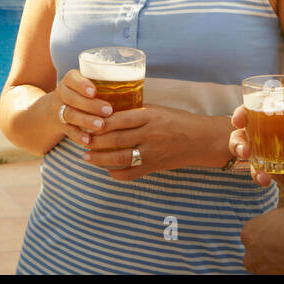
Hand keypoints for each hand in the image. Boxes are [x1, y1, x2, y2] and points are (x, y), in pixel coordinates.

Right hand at [51, 68, 114, 146]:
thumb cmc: (87, 92)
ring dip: (86, 121)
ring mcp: (60, 109)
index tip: (95, 92)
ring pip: (69, 114)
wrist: (63, 104)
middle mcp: (62, 93)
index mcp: (71, 79)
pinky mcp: (61, 125)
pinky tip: (88, 141)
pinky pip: (68, 131)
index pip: (72, 79)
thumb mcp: (91, 81)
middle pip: (71, 98)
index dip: (82, 85)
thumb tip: (138, 80)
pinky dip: (78, 136)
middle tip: (108, 110)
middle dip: (89, 105)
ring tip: (101, 127)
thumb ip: (106, 81)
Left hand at [79, 104, 201, 180]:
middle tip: (81, 140)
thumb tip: (110, 111)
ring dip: (100, 159)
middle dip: (95, 141)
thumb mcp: (158, 110)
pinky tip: (108, 170)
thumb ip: (137, 111)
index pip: (120, 119)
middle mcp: (150, 134)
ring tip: (87, 157)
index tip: (87, 122)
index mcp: (150, 116)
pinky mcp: (155, 166)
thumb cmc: (178, 120)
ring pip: (121, 158)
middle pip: (116, 139)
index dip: (101, 122)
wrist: (202, 140)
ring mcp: (152, 152)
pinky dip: (118, 174)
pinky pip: (132, 173)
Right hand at [229, 98, 283, 192]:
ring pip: (257, 167)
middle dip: (238, 146)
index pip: (250, 113)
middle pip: (243, 141)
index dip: (240, 115)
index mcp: (275, 116)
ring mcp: (278, 160)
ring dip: (257, 173)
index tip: (240, 120)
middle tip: (245, 152)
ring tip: (266, 178)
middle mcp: (271, 138)